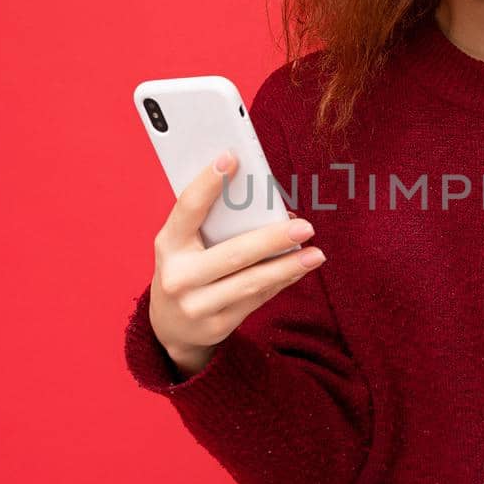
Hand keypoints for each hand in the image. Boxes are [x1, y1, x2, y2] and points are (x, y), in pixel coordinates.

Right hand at [150, 150, 325, 373]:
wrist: (169, 326)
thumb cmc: (184, 268)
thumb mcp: (184, 245)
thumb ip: (211, 224)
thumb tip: (267, 207)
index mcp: (167, 244)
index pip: (187, 208)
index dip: (207, 182)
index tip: (231, 157)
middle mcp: (178, 276)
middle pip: (232, 254)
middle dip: (272, 239)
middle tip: (306, 226)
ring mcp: (196, 305)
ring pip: (251, 283)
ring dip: (288, 267)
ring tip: (316, 254)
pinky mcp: (217, 326)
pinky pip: (256, 300)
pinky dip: (281, 282)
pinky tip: (300, 269)